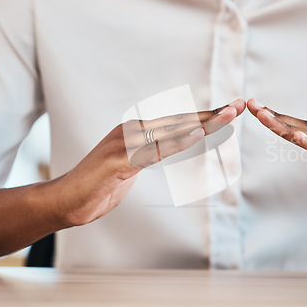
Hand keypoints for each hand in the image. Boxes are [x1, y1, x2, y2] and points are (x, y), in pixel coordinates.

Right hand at [53, 99, 245, 227]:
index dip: (206, 116)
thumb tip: (169, 148)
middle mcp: (133, 130)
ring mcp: (125, 142)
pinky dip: (178, 142)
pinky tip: (197, 135)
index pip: (179, 122)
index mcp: (138, 131)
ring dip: (203, 123)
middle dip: (213, 114)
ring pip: (172, 130)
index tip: (231, 110)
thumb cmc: (100, 184)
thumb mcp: (132, 166)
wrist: (66, 200)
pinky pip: (155, 150)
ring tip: (228, 115)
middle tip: (240, 105)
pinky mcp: (119, 158)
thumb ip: (150, 154)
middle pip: (180, 121)